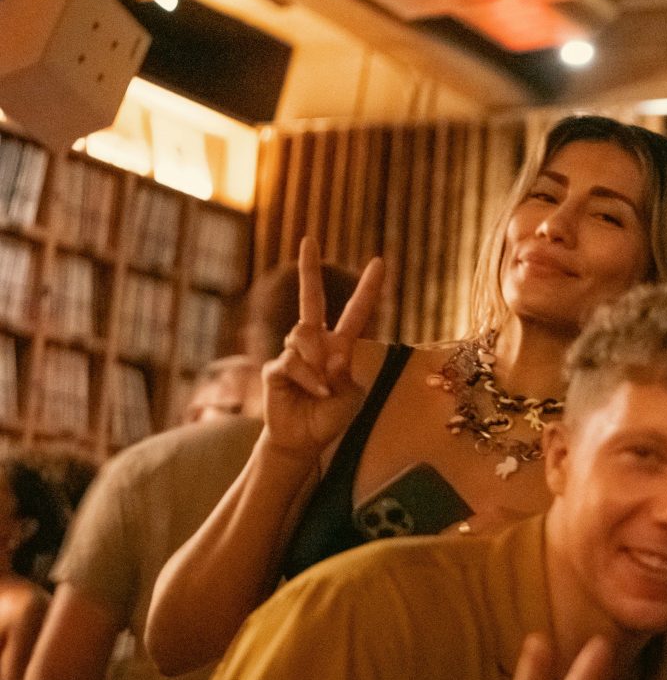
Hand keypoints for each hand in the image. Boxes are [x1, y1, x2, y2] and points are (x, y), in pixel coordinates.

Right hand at [260, 238, 385, 460]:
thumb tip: (332, 355)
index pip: (356, 312)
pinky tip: (315, 393)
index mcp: (340, 346)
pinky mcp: (275, 367)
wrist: (304, 439)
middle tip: (308, 239)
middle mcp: (315, 343)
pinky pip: (293, 362)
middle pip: (310, 299)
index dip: (367, 288)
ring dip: (318, 363)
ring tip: (322, 388)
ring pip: (304, 336)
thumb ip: (345, 375)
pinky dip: (310, 380)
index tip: (379, 262)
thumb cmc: (330, 417)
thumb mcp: (351, 398)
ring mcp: (292, 352)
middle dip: (308, 269)